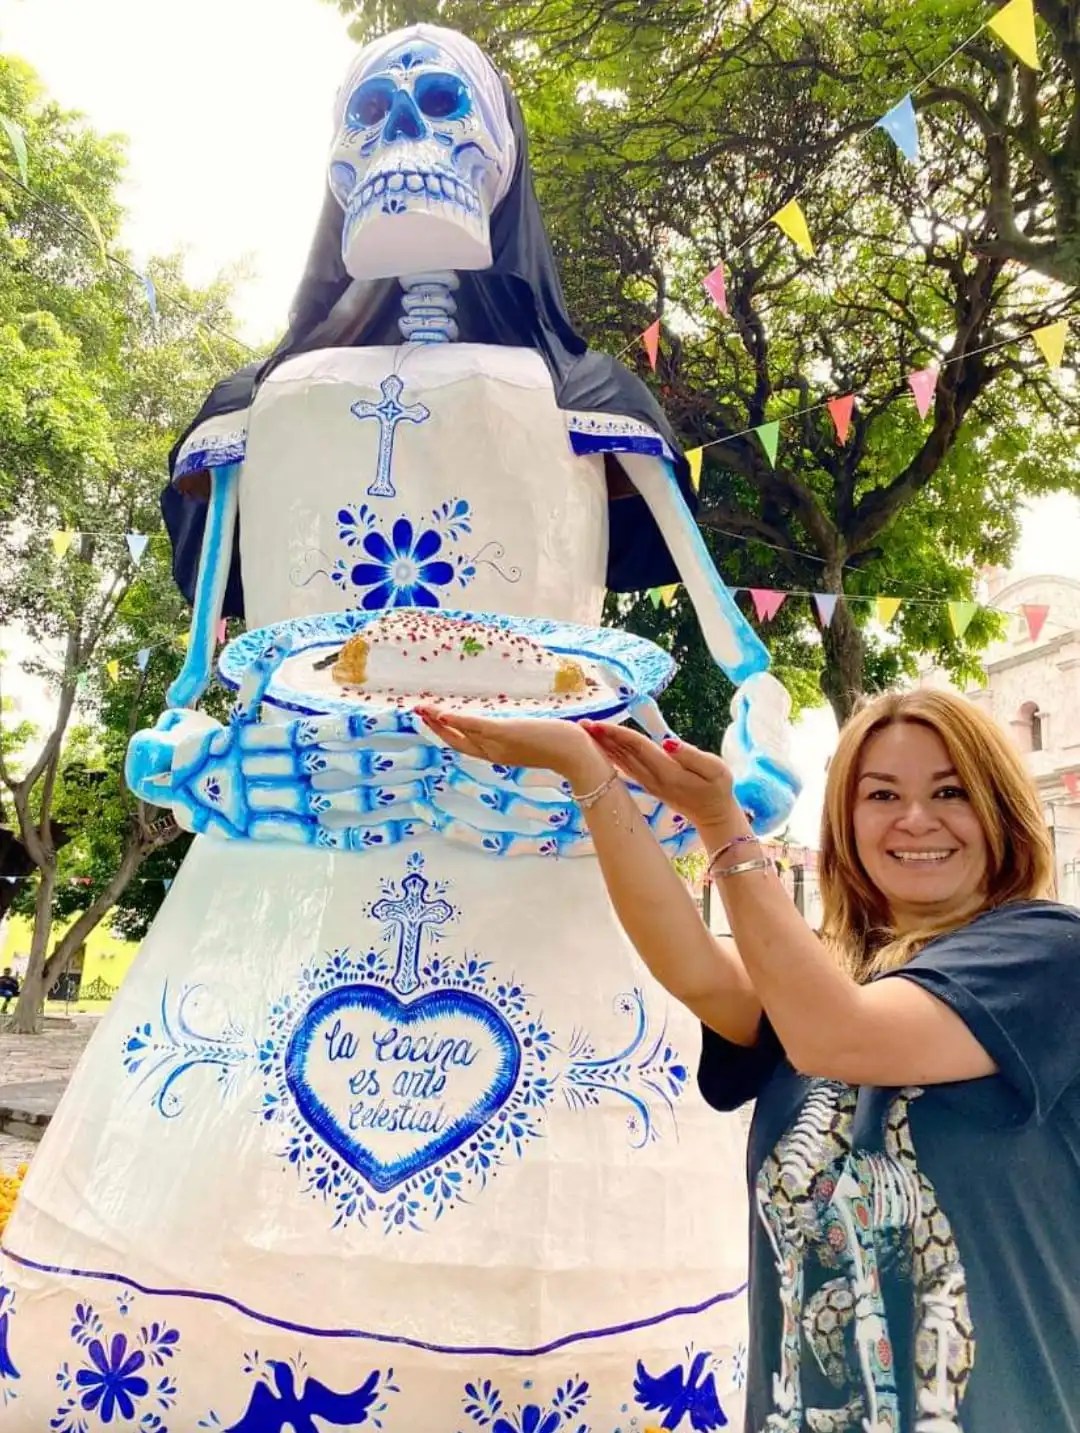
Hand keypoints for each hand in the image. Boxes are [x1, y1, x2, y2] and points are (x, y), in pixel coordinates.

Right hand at [415, 707, 606, 786]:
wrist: (579, 754)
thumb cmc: (564, 745)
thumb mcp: (535, 739)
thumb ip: (521, 736)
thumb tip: (517, 728)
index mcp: (499, 753)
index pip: (466, 743)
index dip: (446, 733)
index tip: (432, 719)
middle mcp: (494, 752)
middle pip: (456, 741)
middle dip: (435, 727)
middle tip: (417, 711)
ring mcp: (499, 744)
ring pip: (461, 733)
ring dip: (439, 721)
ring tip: (421, 709)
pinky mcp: (506, 734)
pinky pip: (476, 727)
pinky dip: (457, 721)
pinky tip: (443, 714)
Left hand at [581, 721, 742, 832]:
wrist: (714, 816)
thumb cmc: (719, 790)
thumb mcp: (715, 770)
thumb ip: (691, 755)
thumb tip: (668, 742)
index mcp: (667, 771)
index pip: (637, 748)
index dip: (618, 734)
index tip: (599, 724)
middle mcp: (653, 778)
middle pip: (624, 754)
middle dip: (603, 738)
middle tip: (582, 724)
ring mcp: (649, 783)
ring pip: (622, 761)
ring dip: (604, 746)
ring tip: (587, 732)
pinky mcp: (649, 785)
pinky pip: (626, 768)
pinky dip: (613, 756)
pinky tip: (603, 748)